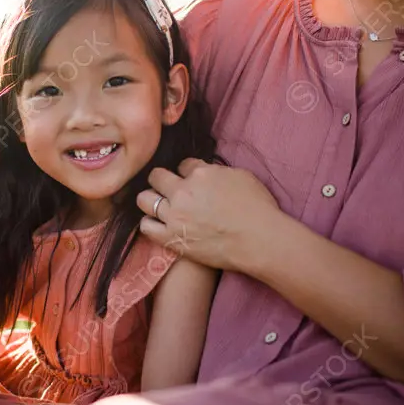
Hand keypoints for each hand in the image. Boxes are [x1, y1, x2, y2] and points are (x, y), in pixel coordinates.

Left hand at [136, 158, 282, 273]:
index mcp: (200, 174)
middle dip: (161, 180)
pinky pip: (146, 226)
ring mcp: (174, 215)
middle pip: (156, 176)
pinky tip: (159, 224)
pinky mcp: (171, 238)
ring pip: (144, 199)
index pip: (183, 164)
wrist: (259, 240)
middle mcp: (182, 192)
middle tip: (168, 188)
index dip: (187, 172)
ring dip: (150, 199)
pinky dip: (149, 223)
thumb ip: (217, 171)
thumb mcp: (241, 176)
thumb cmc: (257, 208)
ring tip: (159, 205)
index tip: (191, 179)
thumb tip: (207, 172)